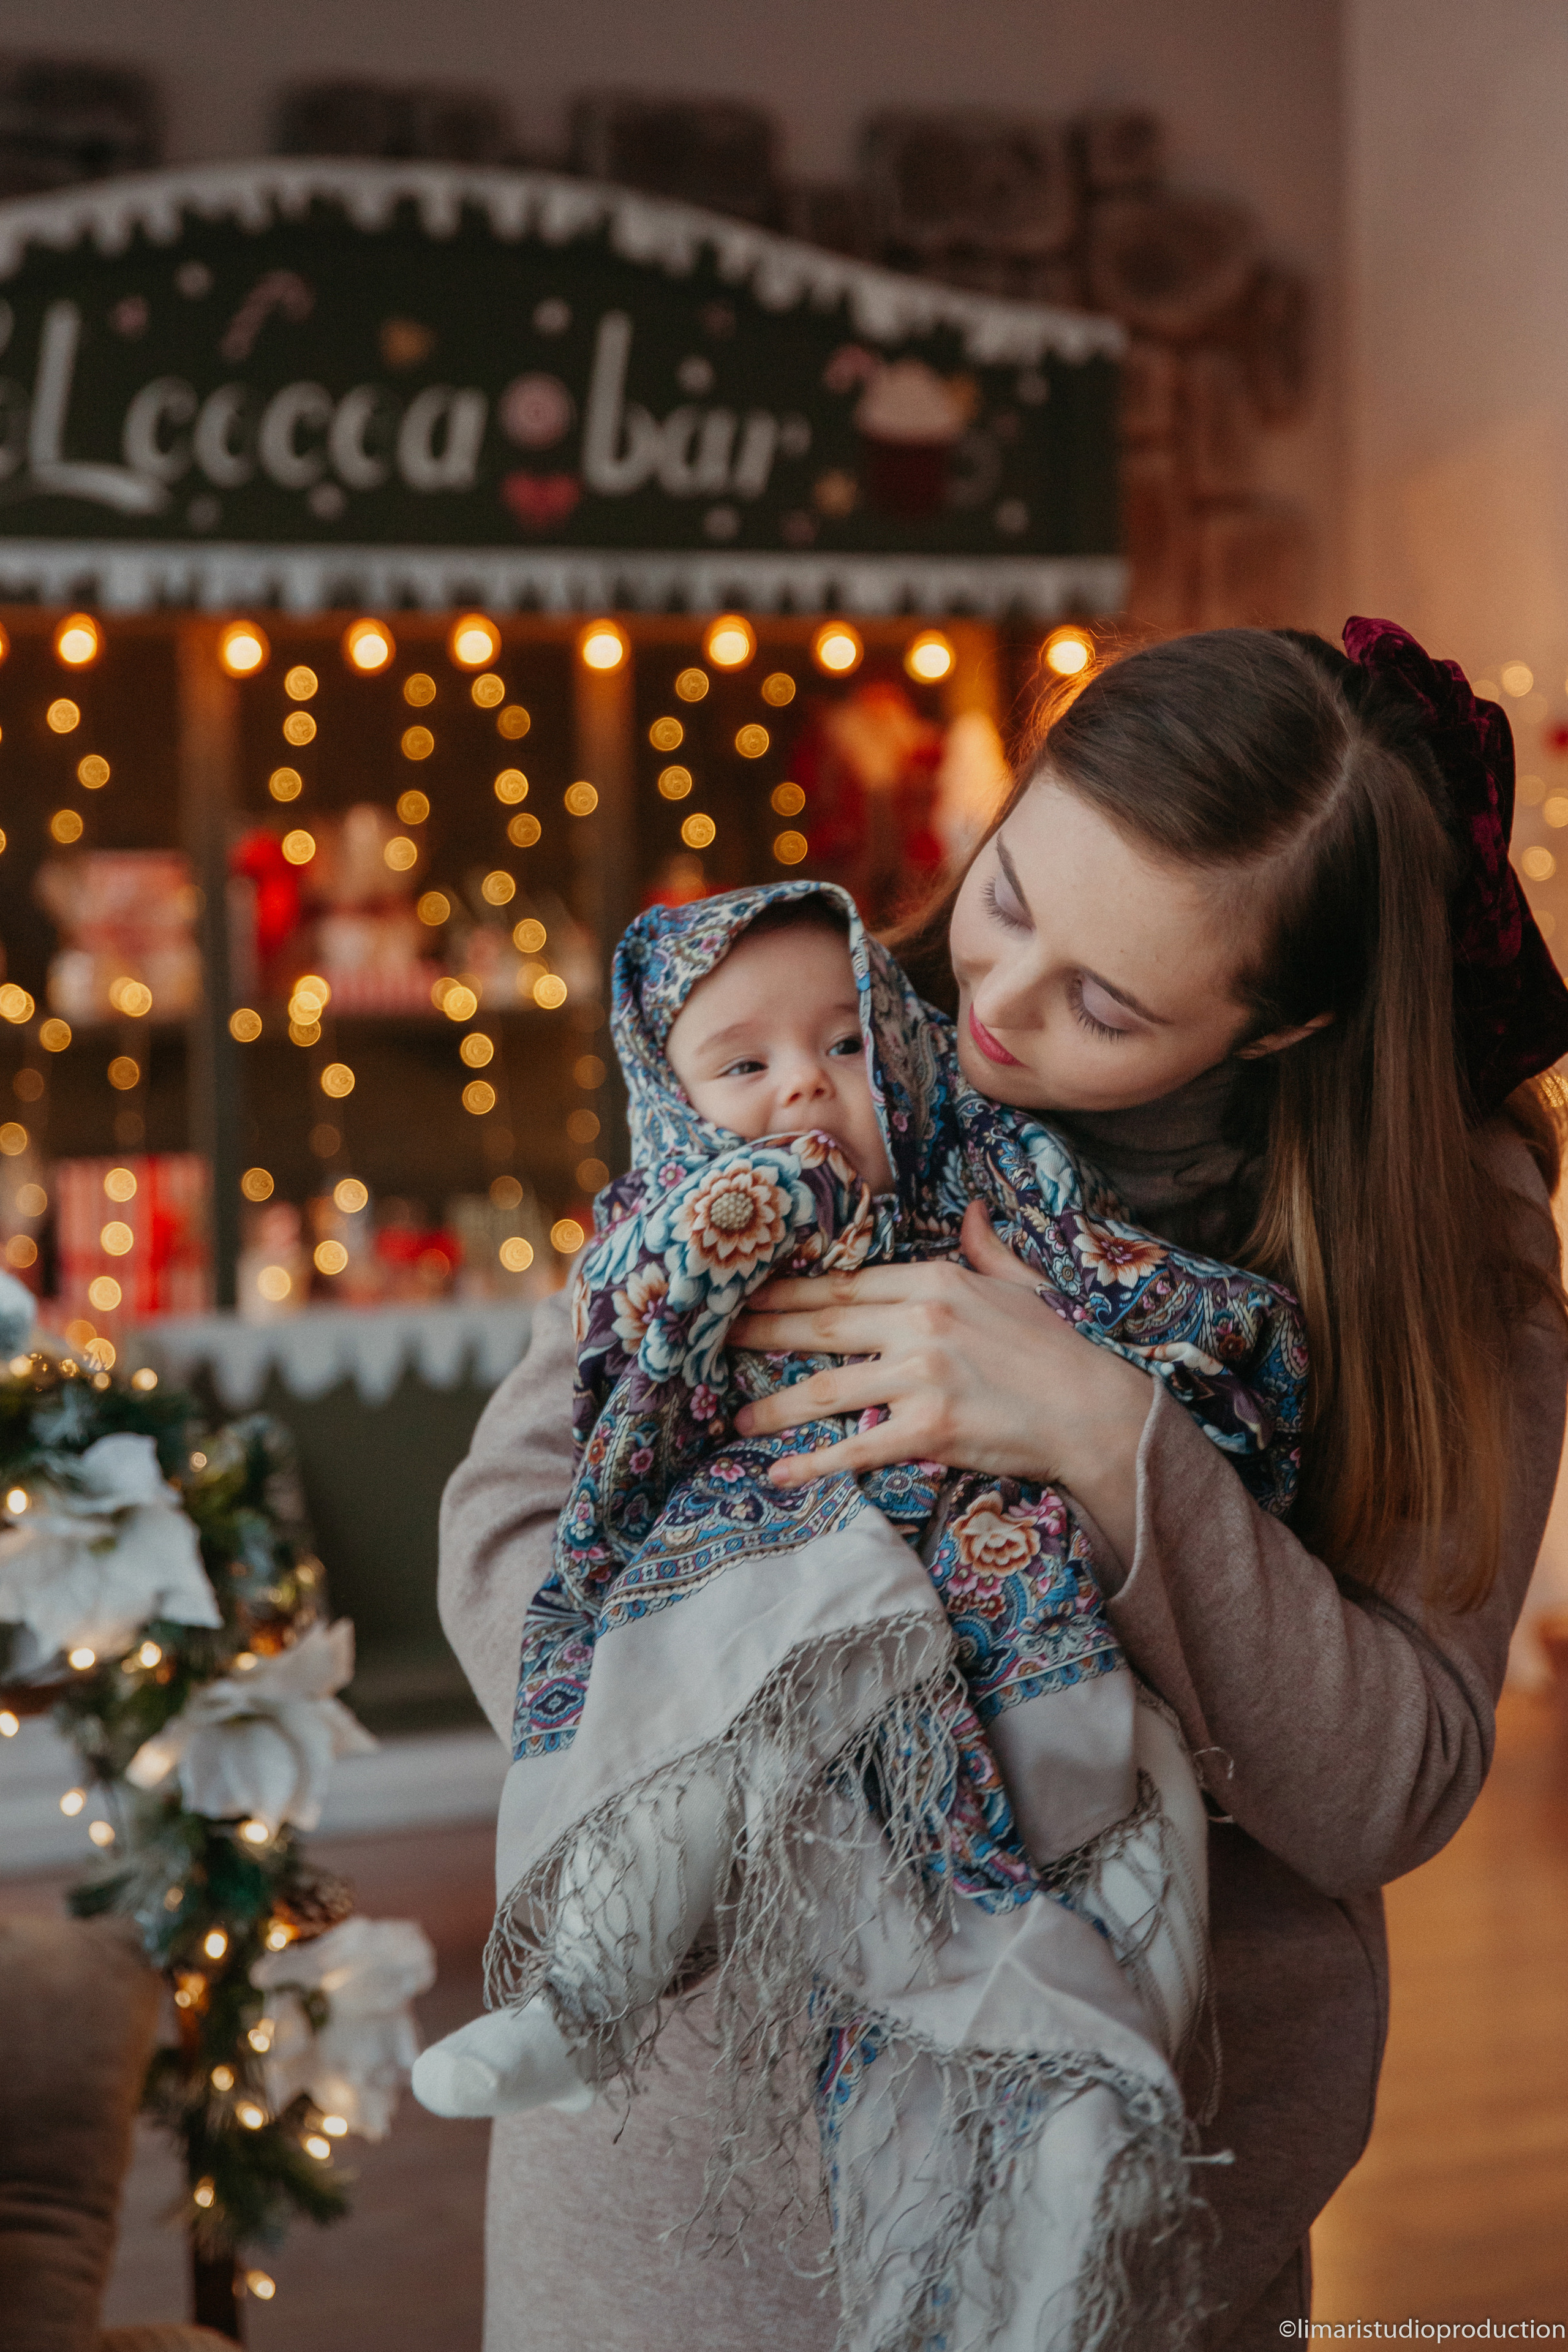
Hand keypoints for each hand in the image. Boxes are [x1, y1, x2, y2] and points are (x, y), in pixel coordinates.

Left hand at [731, 1200, 1153, 1565]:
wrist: (1096, 1410)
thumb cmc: (1059, 1348)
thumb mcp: (1021, 1283)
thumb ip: (985, 1247)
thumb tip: (972, 1211)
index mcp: (935, 1281)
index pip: (845, 1283)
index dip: (788, 1289)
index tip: (747, 1292)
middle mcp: (919, 1322)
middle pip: (819, 1326)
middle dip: (759, 1332)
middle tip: (713, 1339)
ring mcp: (922, 1377)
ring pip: (825, 1390)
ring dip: (773, 1407)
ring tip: (733, 1419)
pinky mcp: (929, 1429)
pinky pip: (856, 1448)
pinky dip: (814, 1464)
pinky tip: (779, 1473)